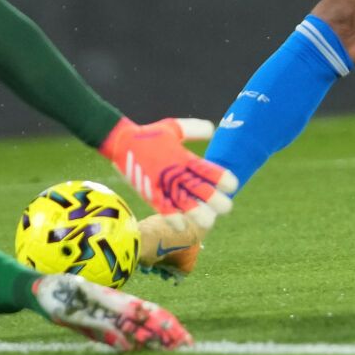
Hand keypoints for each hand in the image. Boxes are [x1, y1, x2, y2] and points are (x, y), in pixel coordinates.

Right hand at [100, 116, 237, 228]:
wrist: (121, 140)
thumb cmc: (150, 133)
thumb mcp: (173, 127)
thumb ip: (193, 129)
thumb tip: (212, 130)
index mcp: (182, 156)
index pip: (206, 169)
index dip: (221, 178)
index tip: (232, 185)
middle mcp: (174, 171)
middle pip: (198, 188)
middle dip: (214, 200)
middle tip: (226, 207)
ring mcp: (161, 183)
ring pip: (182, 202)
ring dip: (196, 213)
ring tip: (208, 222)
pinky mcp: (149, 191)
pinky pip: (162, 208)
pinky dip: (172, 218)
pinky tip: (182, 227)